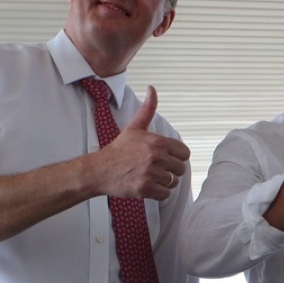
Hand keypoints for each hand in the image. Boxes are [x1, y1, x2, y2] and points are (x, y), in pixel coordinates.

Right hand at [93, 86, 190, 200]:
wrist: (99, 170)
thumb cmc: (119, 150)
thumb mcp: (134, 127)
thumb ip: (147, 109)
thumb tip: (152, 89)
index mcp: (157, 141)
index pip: (184, 153)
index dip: (176, 157)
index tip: (164, 158)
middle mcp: (155, 156)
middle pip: (180, 169)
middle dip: (170, 170)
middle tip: (155, 169)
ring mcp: (150, 173)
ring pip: (173, 182)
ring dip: (164, 182)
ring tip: (149, 176)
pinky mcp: (145, 188)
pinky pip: (165, 194)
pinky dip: (158, 193)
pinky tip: (147, 186)